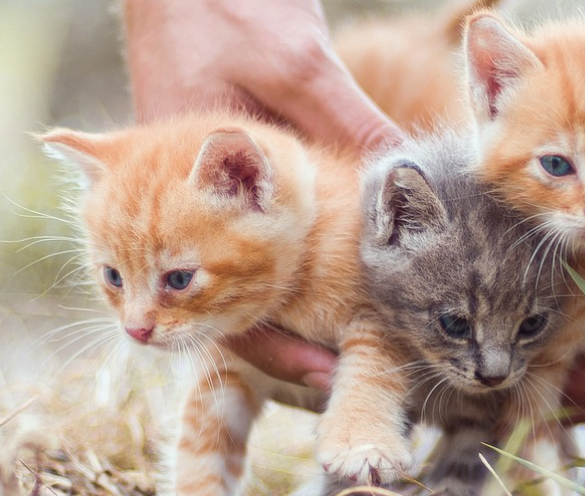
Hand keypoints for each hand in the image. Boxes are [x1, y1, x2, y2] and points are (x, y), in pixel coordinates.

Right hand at [124, 0, 398, 399]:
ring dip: (272, 305)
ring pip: (221, 262)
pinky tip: (321, 278)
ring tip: (335, 347)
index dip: (271, 336)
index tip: (324, 366)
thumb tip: (414, 173)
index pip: (211, 286)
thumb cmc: (230, 4)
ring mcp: (182, 181)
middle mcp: (170, 191)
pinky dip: (273, 256)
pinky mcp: (204, 166)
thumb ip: (351, 120)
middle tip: (337, 370)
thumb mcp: (298, 66)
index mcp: (175, 178)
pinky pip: (232, 225)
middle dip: (276, 335)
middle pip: (214, 289)